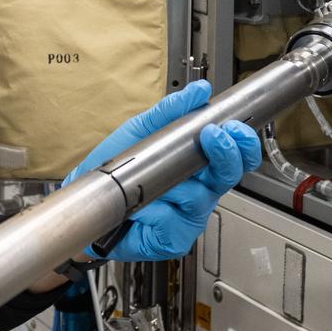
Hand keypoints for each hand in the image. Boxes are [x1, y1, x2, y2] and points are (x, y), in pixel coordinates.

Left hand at [64, 81, 259, 263]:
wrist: (89, 197)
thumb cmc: (117, 167)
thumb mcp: (141, 130)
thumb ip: (170, 111)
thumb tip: (198, 91)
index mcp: (199, 165)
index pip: (236, 155)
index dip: (242, 143)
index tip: (233, 128)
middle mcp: (201, 191)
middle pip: (229, 176)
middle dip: (226, 155)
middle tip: (213, 137)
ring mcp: (190, 217)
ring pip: (199, 197)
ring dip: (174, 184)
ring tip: (149, 179)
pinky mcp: (175, 238)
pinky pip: (174, 220)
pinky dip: (155, 209)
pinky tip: (142, 207)